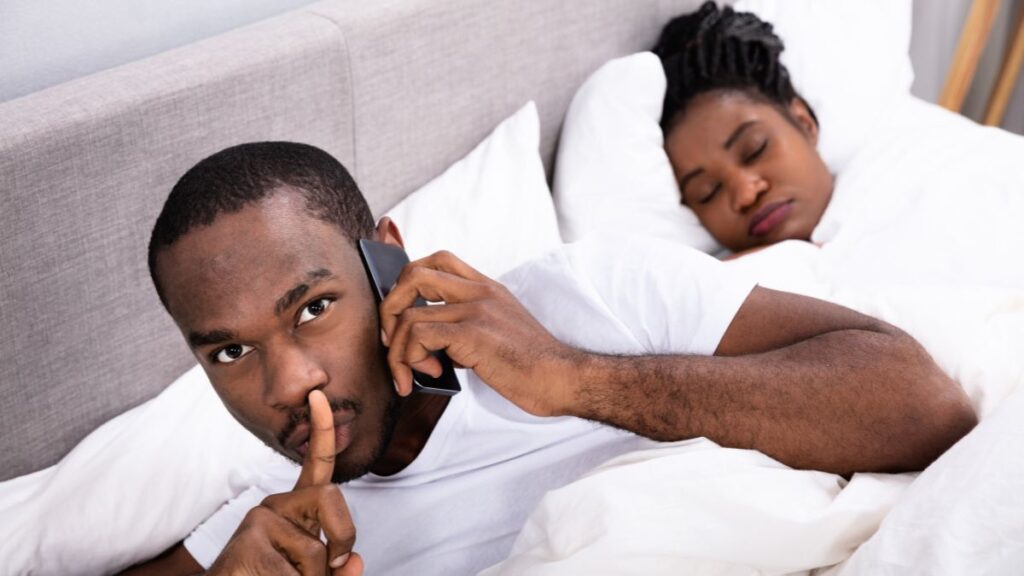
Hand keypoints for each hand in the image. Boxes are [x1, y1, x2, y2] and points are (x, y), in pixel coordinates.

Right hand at [207, 390, 362, 575]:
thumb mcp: (311, 575)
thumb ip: (336, 570)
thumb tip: (355, 561)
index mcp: (293, 509)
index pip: (316, 465)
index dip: (323, 430)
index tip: (319, 397)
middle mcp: (274, 506)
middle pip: (330, 497)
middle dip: (344, 535)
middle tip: (335, 564)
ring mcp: (259, 521)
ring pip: (317, 549)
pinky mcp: (249, 541)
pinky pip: (294, 572)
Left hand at [379, 250, 578, 416]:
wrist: (561, 378)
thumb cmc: (531, 364)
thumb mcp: (498, 332)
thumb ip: (464, 328)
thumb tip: (426, 344)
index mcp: (486, 287)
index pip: (436, 259)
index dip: (406, 277)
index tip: (399, 313)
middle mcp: (480, 292)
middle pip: (412, 274)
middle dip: (389, 308)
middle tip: (393, 341)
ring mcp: (476, 309)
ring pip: (408, 315)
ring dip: (398, 350)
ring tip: (412, 373)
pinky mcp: (473, 333)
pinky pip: (419, 335)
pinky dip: (410, 359)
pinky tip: (429, 375)